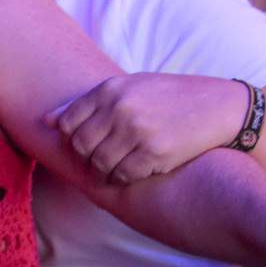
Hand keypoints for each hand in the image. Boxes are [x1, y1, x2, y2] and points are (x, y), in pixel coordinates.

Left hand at [45, 73, 246, 184]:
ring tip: (119, 167)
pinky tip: (137, 171)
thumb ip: (87, 104)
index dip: (73, 138)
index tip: (89, 143)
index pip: (68, 123)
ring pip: (99, 164)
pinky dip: (125, 178)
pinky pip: (123, 175)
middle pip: (80, 146)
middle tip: (104, 160)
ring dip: (105, 172)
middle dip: (87, 158)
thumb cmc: (170, 97)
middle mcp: (120, 108)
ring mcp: (137, 131)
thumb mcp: (129, 88)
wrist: (219, 107)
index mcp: (110, 89)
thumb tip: (45, 121)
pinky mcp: (154, 152)